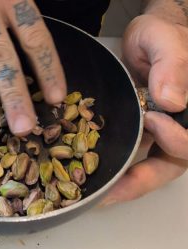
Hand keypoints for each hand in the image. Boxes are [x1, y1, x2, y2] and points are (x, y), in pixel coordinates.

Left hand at [104, 14, 187, 205]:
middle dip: (144, 179)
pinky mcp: (138, 135)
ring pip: (151, 167)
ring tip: (99, 195)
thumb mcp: (165, 41)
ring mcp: (161, 134)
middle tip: (115, 190)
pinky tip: (88, 177)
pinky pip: (129, 157)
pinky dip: (112, 169)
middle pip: (173, 163)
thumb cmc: (161, 36)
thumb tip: (171, 100)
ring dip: (127, 182)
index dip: (177, 138)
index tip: (153, 121)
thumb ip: (171, 65)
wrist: (144, 38)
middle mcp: (181, 127)